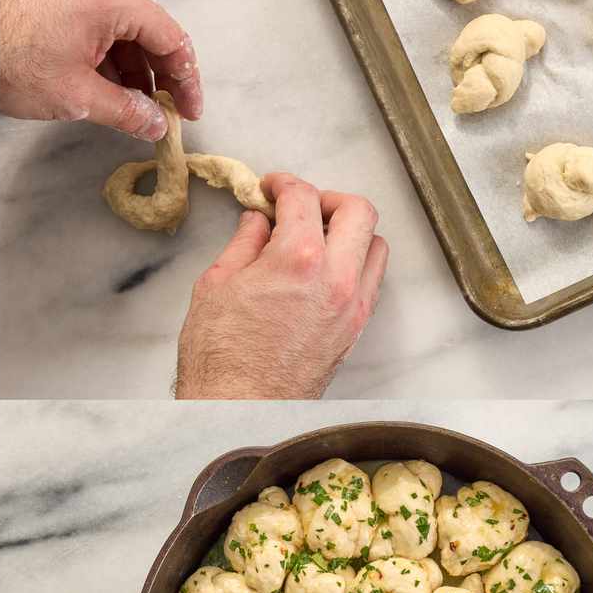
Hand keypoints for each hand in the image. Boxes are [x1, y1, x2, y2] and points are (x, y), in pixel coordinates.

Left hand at [0, 0, 202, 140]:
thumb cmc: (7, 60)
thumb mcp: (76, 96)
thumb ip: (125, 111)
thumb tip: (154, 124)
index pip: (170, 38)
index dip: (185, 79)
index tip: (188, 109)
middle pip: (146, 28)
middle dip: (157, 74)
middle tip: (163, 112)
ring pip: (119, 24)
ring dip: (129, 65)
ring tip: (131, 106)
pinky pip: (94, 17)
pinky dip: (104, 50)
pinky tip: (103, 83)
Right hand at [174, 175, 388, 399]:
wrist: (238, 409)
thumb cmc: (219, 356)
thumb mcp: (216, 284)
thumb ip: (244, 244)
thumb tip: (257, 223)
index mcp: (297, 258)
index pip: (303, 197)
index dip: (283, 184)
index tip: (270, 188)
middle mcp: (336, 278)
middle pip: (357, 210)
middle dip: (327, 198)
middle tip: (300, 206)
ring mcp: (351, 305)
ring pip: (375, 245)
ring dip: (350, 232)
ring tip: (317, 239)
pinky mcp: (354, 329)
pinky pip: (371, 281)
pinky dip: (355, 264)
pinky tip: (324, 271)